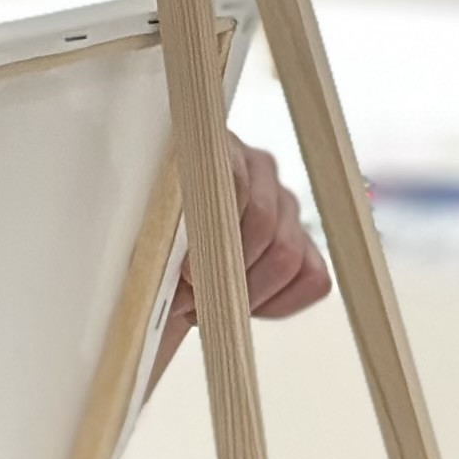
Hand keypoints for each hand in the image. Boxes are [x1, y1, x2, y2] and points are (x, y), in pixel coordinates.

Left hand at [161, 135, 333, 362]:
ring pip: (288, 255)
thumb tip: (181, 268)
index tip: (186, 275)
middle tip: (190, 303)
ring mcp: (286, 204)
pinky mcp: (305, 240)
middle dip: (227, 274)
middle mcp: (259, 168)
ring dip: (246, 294)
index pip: (232, 184)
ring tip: (207, 309)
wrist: (157, 253)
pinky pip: (313, 278)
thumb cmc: (148, 238)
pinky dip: (279, 303)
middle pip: (265, 224)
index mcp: (215, 149)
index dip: (211, 237)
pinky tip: (243, 306)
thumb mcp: (145, 230)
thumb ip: (162, 234)